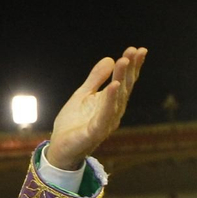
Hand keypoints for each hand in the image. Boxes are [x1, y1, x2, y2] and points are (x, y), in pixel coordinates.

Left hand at [47, 46, 146, 169]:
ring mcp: (106, 122)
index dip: (131, 66)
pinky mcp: (95, 132)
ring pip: (116, 99)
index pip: (124, 81)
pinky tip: (113, 86)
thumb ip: (95, 78)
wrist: (60, 148)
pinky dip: (109, 100)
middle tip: (135, 51)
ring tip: (124, 62)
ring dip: (121, 79)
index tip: (136, 49)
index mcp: (111, 102)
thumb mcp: (83, 95)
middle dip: (130, 69)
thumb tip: (110, 58)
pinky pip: (104, 115)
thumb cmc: (73, 123)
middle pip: (124, 87)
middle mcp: (113, 112)